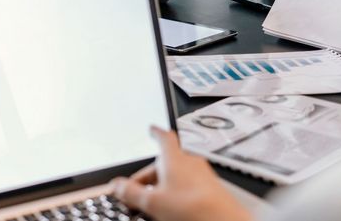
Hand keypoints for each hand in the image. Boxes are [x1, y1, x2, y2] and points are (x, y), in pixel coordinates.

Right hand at [111, 127, 253, 220]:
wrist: (223, 220)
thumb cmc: (193, 207)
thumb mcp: (152, 202)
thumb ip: (131, 192)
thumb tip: (117, 185)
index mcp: (174, 158)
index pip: (163, 138)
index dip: (156, 133)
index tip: (152, 130)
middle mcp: (190, 162)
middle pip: (167, 161)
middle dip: (151, 174)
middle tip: (138, 190)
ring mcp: (203, 175)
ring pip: (178, 175)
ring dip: (164, 185)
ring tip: (155, 203)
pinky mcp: (211, 189)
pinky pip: (189, 185)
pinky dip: (178, 193)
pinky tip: (174, 208)